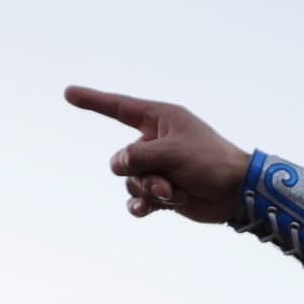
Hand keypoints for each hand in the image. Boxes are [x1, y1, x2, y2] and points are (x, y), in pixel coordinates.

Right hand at [63, 88, 252, 225]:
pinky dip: (143, 204)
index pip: (118, 108)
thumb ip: (138, 156)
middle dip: (140, 172)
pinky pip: (138, 199)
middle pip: (123, 157)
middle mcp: (156, 141)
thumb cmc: (210, 162)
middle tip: (166, 179)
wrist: (236, 193)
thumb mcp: (170, 152)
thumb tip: (117, 166)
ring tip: (174, 193)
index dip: (93, 101)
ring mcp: (158, 167)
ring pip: (131, 181)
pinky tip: (148, 210)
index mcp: (160, 119)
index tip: (68, 93)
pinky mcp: (163, 191)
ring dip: (150, 190)